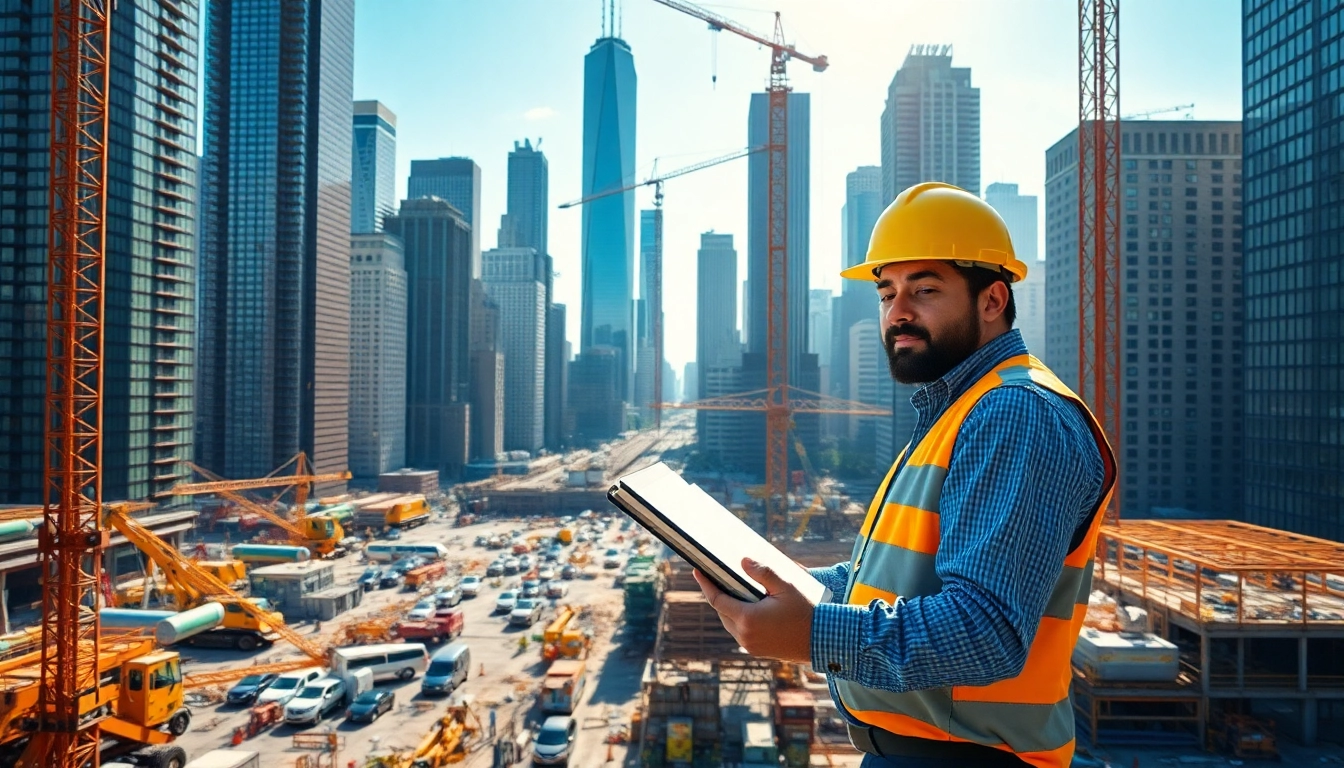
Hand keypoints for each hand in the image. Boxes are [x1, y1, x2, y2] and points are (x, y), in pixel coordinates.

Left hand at [694, 559, 815, 662]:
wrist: (822, 641)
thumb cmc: (805, 612)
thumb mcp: (786, 587)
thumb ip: (763, 573)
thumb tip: (743, 561)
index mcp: (748, 619)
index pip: (717, 600)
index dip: (706, 584)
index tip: (697, 572)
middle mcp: (744, 635)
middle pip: (722, 612)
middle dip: (718, 595)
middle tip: (717, 578)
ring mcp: (750, 646)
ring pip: (730, 623)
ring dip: (728, 609)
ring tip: (733, 591)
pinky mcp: (757, 651)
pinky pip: (740, 633)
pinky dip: (739, 620)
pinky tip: (747, 608)